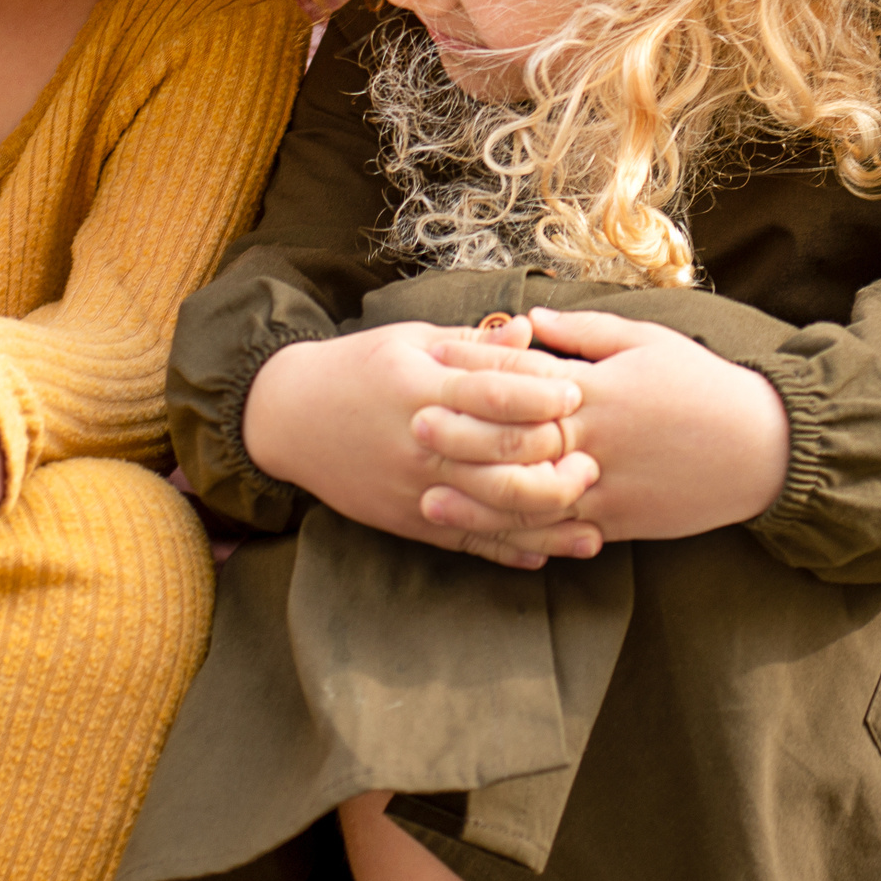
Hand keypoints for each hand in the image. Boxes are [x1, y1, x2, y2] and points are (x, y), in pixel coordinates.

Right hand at [243, 319, 598, 568]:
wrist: (288, 419)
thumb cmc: (357, 369)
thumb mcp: (409, 341)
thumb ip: (471, 344)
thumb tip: (531, 330)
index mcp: (421, 387)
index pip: (493, 392)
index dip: (541, 392)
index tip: (577, 391)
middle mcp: (420, 441)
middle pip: (501, 454)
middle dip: (555, 454)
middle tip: (593, 451)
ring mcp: (415, 487)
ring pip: (494, 508)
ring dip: (548, 513)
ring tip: (590, 509)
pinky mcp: (409, 521)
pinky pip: (469, 542)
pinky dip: (512, 549)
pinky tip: (548, 550)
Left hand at [421, 308, 788, 544]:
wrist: (764, 447)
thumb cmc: (703, 384)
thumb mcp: (648, 341)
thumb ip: (585, 330)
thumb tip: (528, 319)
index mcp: (600, 389)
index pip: (525, 376)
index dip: (476, 368)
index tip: (434, 359)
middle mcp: (598, 439)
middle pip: (517, 440)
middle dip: (463, 435)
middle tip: (414, 427)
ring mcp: (608, 485)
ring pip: (530, 498)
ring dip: (477, 501)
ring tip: (429, 500)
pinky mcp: (621, 522)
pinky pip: (563, 533)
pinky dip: (522, 539)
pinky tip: (486, 540)